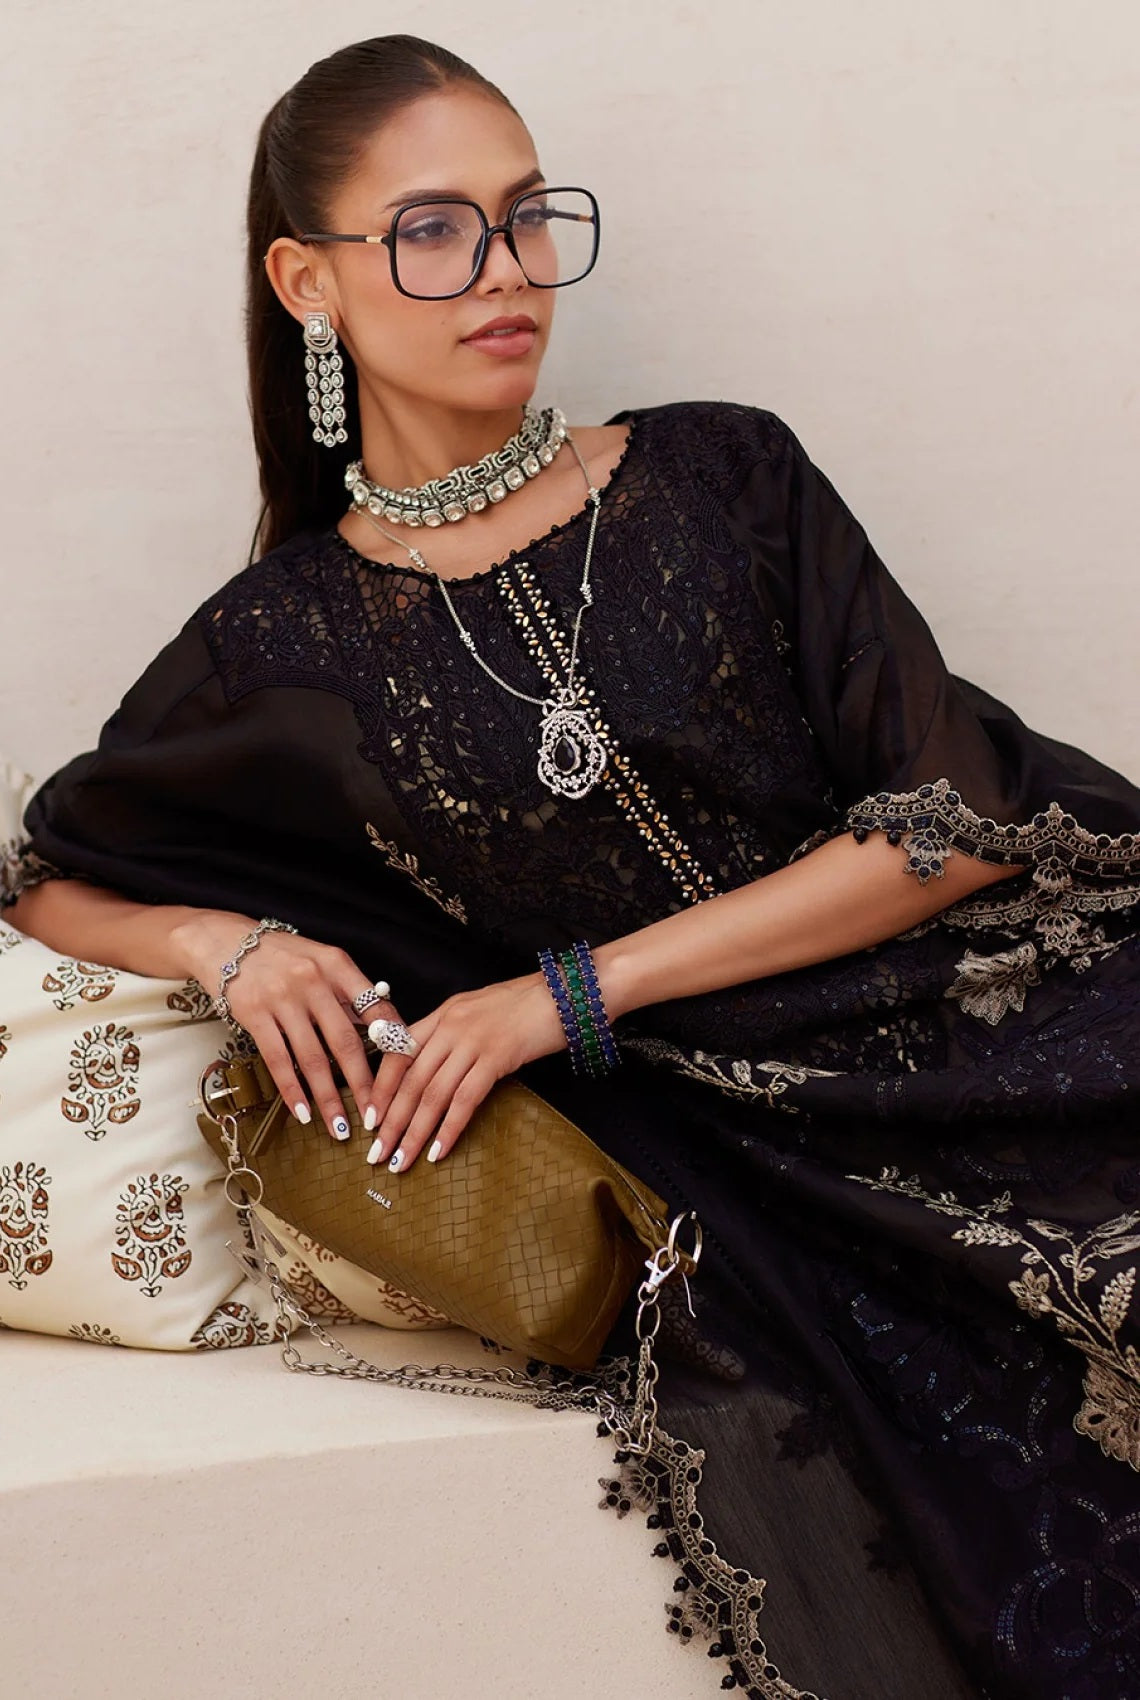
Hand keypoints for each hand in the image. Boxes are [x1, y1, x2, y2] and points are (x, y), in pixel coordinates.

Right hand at [172, 909, 407, 1139]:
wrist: (225, 941)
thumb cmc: (281, 955)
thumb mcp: (322, 961)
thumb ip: (349, 991)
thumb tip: (384, 1027)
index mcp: (338, 965)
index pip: (376, 1007)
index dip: (393, 1043)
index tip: (404, 1075)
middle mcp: (313, 980)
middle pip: (345, 1041)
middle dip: (362, 1084)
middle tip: (374, 1116)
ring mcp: (282, 998)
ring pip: (312, 1057)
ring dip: (327, 1097)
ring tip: (339, 1126)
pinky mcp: (254, 1014)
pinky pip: (278, 1060)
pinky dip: (291, 1090)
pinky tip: (302, 1112)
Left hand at [363, 971, 567, 1172]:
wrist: (567, 992)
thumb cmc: (527, 1004)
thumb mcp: (479, 1011)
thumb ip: (454, 1034)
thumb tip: (434, 1068)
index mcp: (442, 1014)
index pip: (397, 1054)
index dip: (381, 1089)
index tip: (371, 1120)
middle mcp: (450, 1025)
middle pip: (410, 1080)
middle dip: (391, 1121)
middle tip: (377, 1153)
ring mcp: (473, 1040)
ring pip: (432, 1094)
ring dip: (414, 1133)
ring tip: (401, 1161)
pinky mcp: (497, 1056)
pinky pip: (465, 1099)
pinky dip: (449, 1128)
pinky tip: (438, 1151)